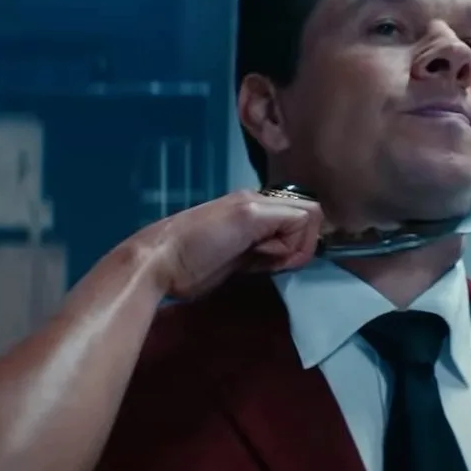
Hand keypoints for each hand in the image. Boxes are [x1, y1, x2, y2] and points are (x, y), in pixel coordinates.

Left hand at [129, 190, 323, 299]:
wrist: (161, 263)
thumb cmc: (202, 239)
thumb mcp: (246, 217)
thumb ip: (282, 217)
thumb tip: (303, 231)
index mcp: (261, 201)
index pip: (308, 213)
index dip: (303, 236)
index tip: (281, 251)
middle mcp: (260, 214)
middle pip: (301, 228)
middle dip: (294, 247)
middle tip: (267, 258)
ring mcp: (251, 236)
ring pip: (289, 243)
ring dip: (283, 257)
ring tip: (258, 264)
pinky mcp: (242, 258)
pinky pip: (274, 256)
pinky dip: (274, 263)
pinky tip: (254, 269)